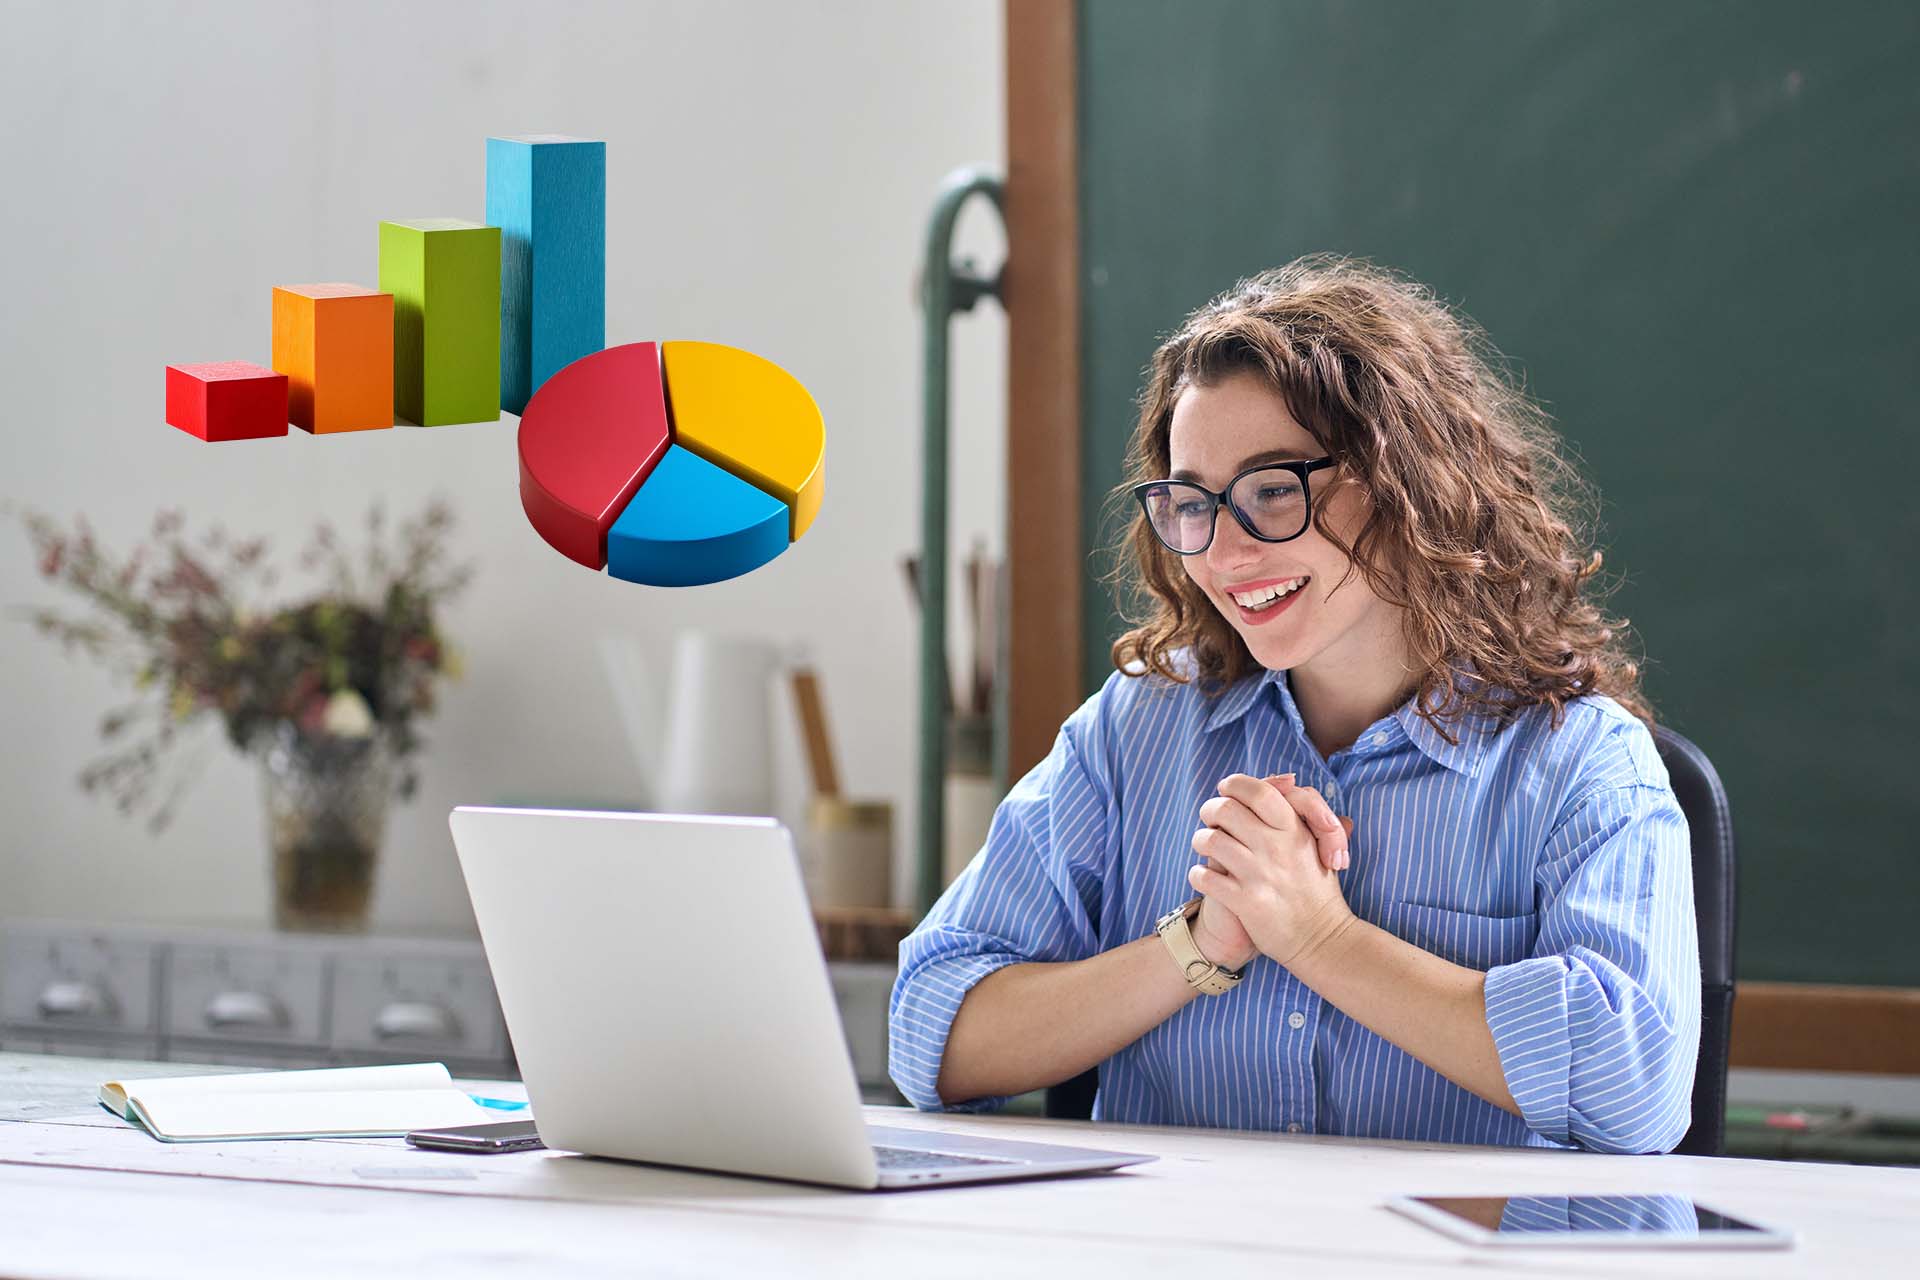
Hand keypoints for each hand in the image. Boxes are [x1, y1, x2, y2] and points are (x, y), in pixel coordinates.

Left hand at [1188, 774, 1356, 969]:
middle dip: (1210, 810)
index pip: (1259, 791)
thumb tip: (1288, 780)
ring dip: (1200, 841)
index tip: (1226, 790)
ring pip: (1210, 840)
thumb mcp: (1319, 845)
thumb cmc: (1318, 889)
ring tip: (1205, 847)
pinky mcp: (1245, 902)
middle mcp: (1277, 848)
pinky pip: (1204, 877)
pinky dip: (1197, 874)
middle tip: (1211, 819)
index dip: (1235, 785)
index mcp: (1296, 830)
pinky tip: (1204, 876)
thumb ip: (1307, 810)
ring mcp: (1260, 875)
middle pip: (1226, 809)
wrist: (1321, 940)